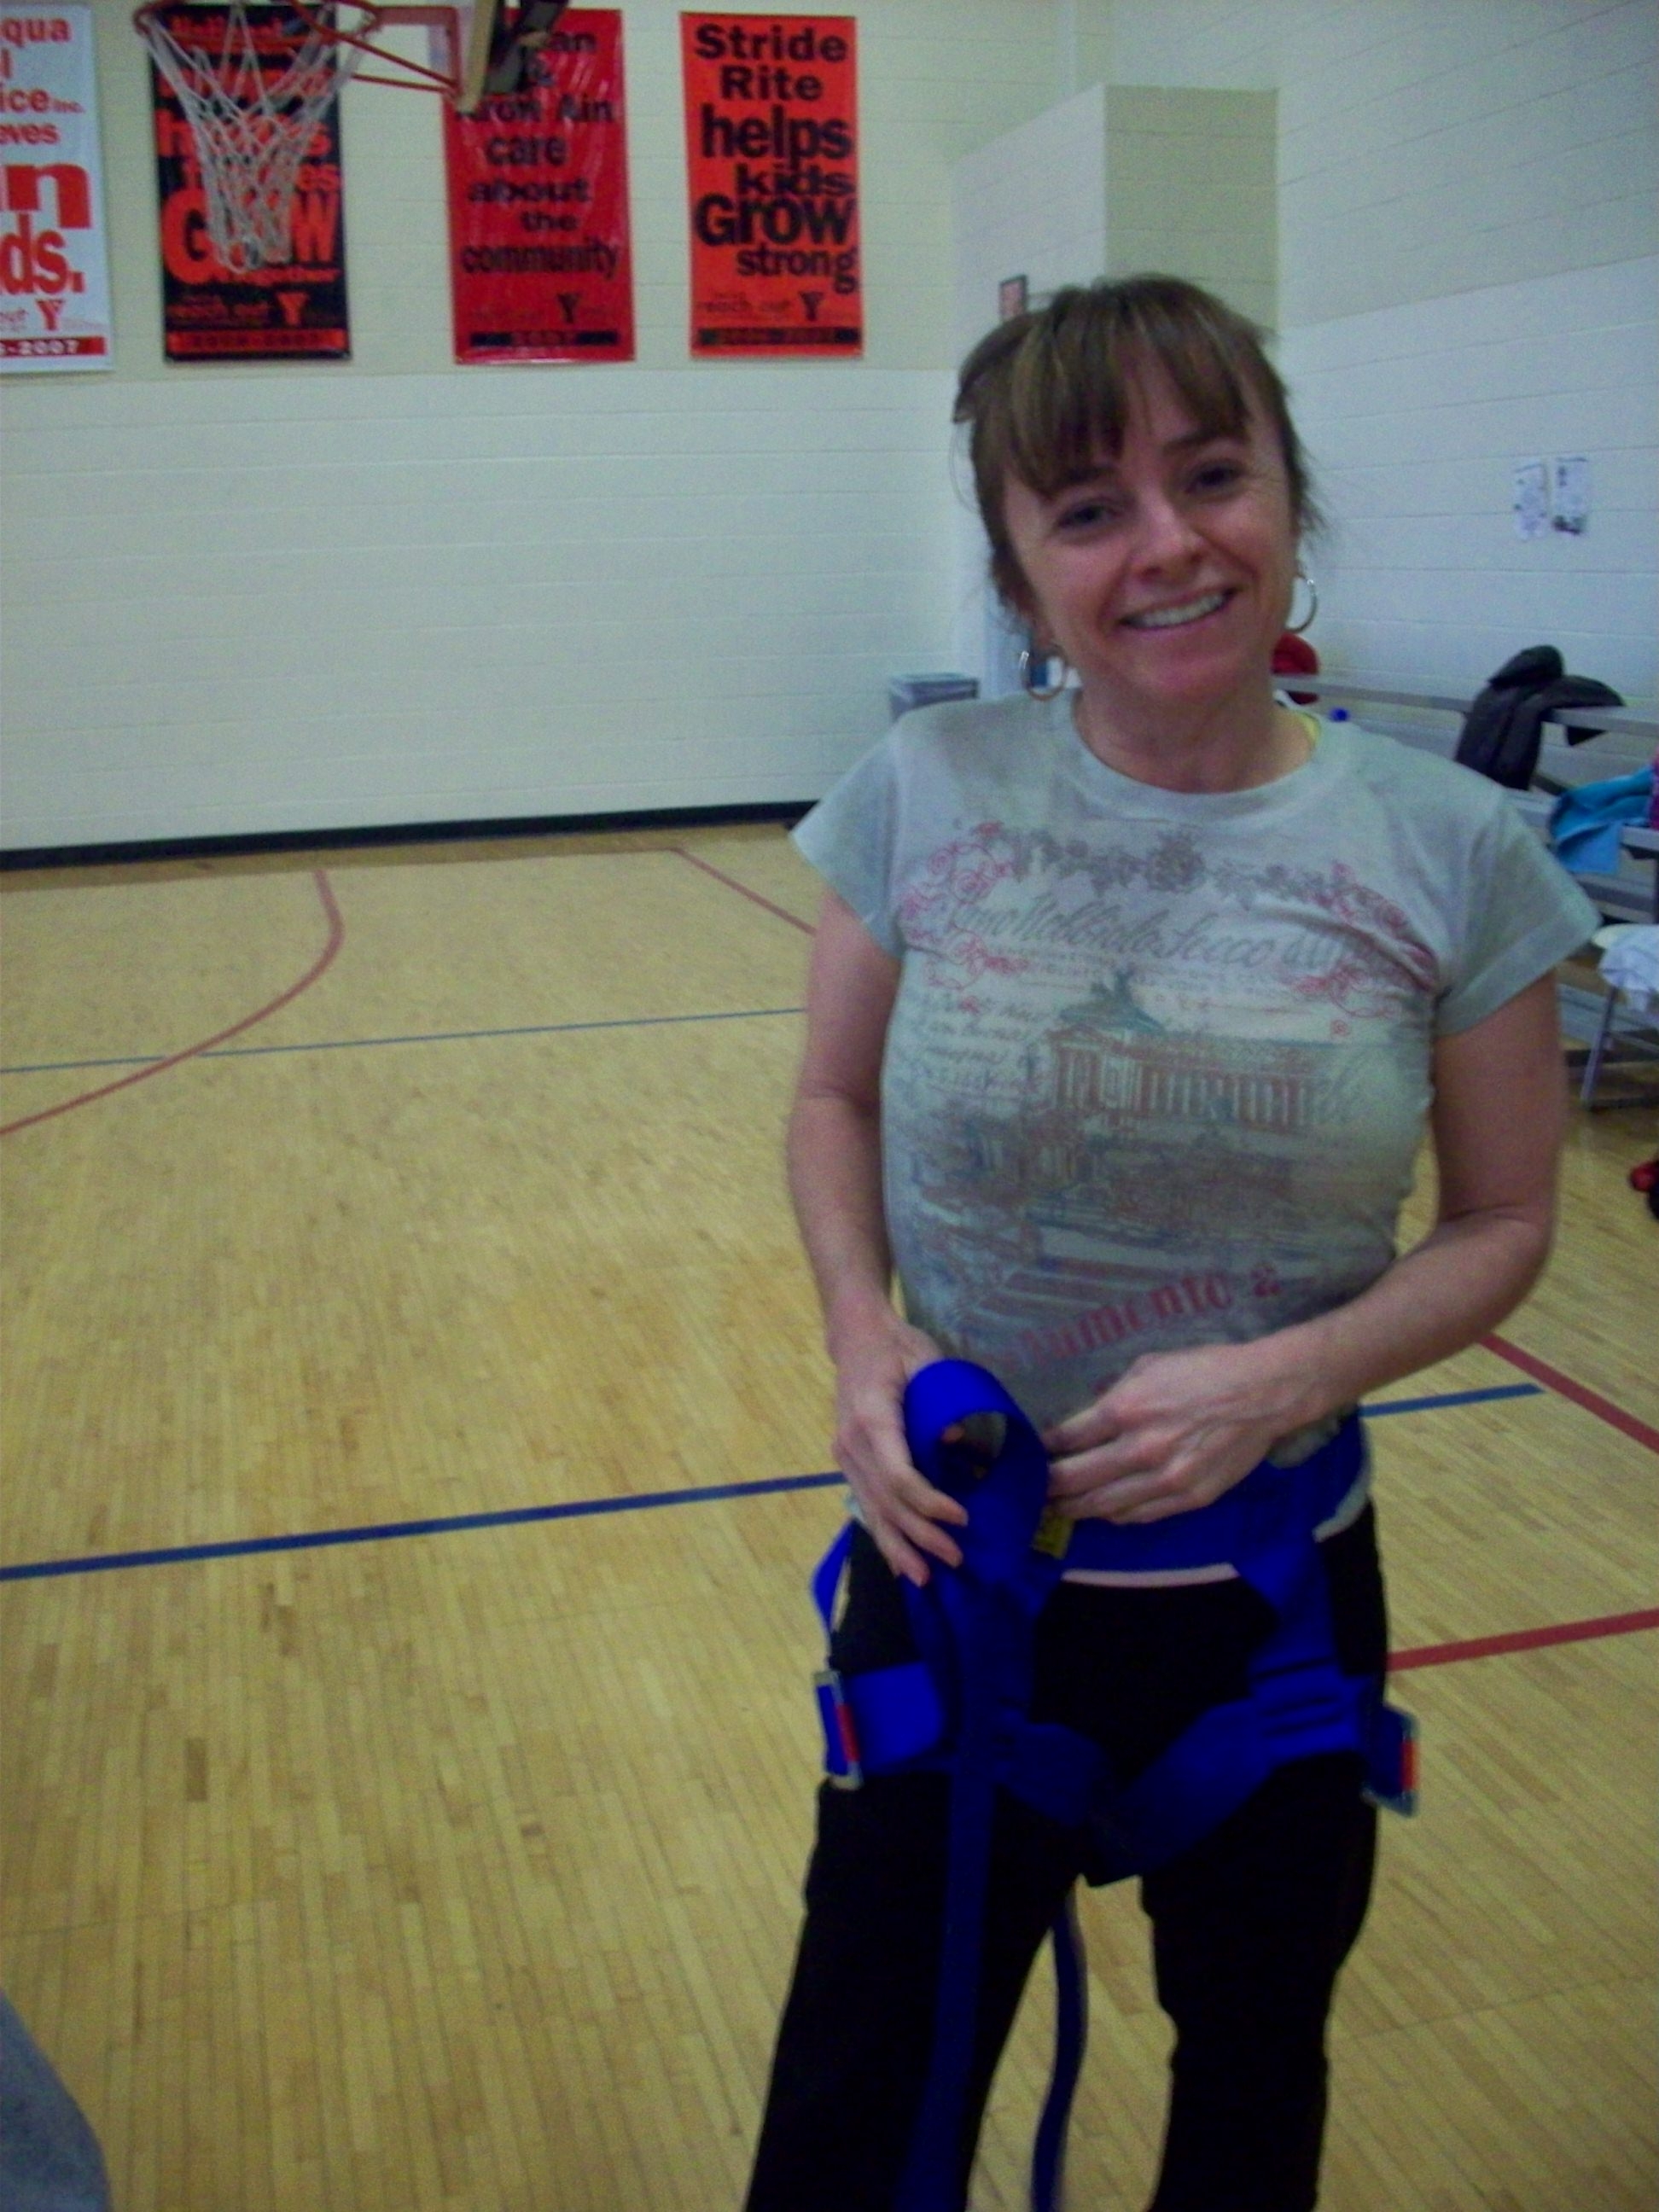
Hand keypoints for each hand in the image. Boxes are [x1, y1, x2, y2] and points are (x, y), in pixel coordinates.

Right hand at [829, 1313, 968, 1585]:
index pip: (898, 1474)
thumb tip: (956, 1440)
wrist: (857, 1337)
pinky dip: (883, 1533)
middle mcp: (851, 1443)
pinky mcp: (848, 1460)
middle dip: (920, 1534)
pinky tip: (898, 1560)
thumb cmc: (897, 1346)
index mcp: (872, 1418)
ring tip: (923, 1578)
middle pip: (885, 1500)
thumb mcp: (927, 1362)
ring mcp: (845, 1454)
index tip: (961, 1518)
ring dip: (898, 1545)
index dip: (928, 1502)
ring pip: (871, 1509)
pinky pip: (866, 1503)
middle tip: (955, 1558)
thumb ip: (941, 1400)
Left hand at [1043, 1339, 1316, 1524]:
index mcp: (1126, 1409)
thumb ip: (1115, 1397)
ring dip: (1077, 1509)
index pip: (1068, 1439)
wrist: (1262, 1393)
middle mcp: (1140, 1449)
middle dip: (1049, 1487)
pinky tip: (1102, 1511)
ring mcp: (1166, 1480)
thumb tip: (1088, 1423)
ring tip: (1060, 1508)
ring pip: (1105, 1506)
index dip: (1044, 1450)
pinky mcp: (1189, 1498)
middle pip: (1077, 1479)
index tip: (1033, 1455)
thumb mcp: (1149, 1367)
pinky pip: (1140, 1515)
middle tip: (1034, 1492)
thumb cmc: (1204, 1370)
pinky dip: (1115, 1515)